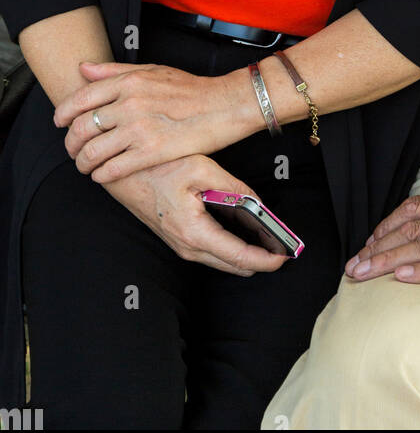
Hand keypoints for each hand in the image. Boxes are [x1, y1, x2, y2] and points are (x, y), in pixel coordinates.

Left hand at [55, 61, 238, 181]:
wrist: (225, 105)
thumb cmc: (192, 88)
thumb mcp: (153, 70)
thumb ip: (116, 70)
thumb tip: (84, 69)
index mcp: (128, 82)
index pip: (80, 99)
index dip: (63, 114)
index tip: (60, 123)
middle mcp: (129, 104)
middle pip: (81, 127)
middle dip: (70, 143)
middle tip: (73, 150)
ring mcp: (139, 129)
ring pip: (93, 151)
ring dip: (83, 163)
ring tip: (86, 166)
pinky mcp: (152, 152)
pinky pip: (113, 168)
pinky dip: (102, 175)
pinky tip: (103, 175)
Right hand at [104, 154, 287, 275]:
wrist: (121, 172)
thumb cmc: (158, 167)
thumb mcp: (202, 169)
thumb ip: (234, 189)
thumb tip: (260, 205)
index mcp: (194, 232)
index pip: (238, 256)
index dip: (266, 259)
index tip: (286, 256)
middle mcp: (186, 246)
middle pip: (233, 265)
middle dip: (260, 259)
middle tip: (284, 248)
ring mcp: (180, 246)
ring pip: (222, 261)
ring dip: (246, 254)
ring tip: (270, 241)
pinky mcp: (178, 239)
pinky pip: (211, 252)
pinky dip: (231, 248)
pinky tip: (245, 233)